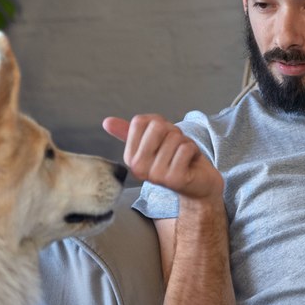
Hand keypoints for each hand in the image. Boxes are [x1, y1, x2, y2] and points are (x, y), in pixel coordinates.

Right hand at [103, 115, 222, 200]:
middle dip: (172, 132)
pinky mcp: (174, 179)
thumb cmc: (174, 158)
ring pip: (174, 137)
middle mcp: (138, 168)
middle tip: (175, 148)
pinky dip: (193, 150)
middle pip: (157, 127)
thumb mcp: (153, 141)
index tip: (162, 139)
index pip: (139, 121)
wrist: (198, 183)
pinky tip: (190, 162)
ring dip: (185, 142)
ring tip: (183, 156)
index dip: (156, 123)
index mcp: (130, 157)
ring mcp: (155, 175)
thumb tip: (106, 122)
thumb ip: (130, 131)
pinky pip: (185, 148)